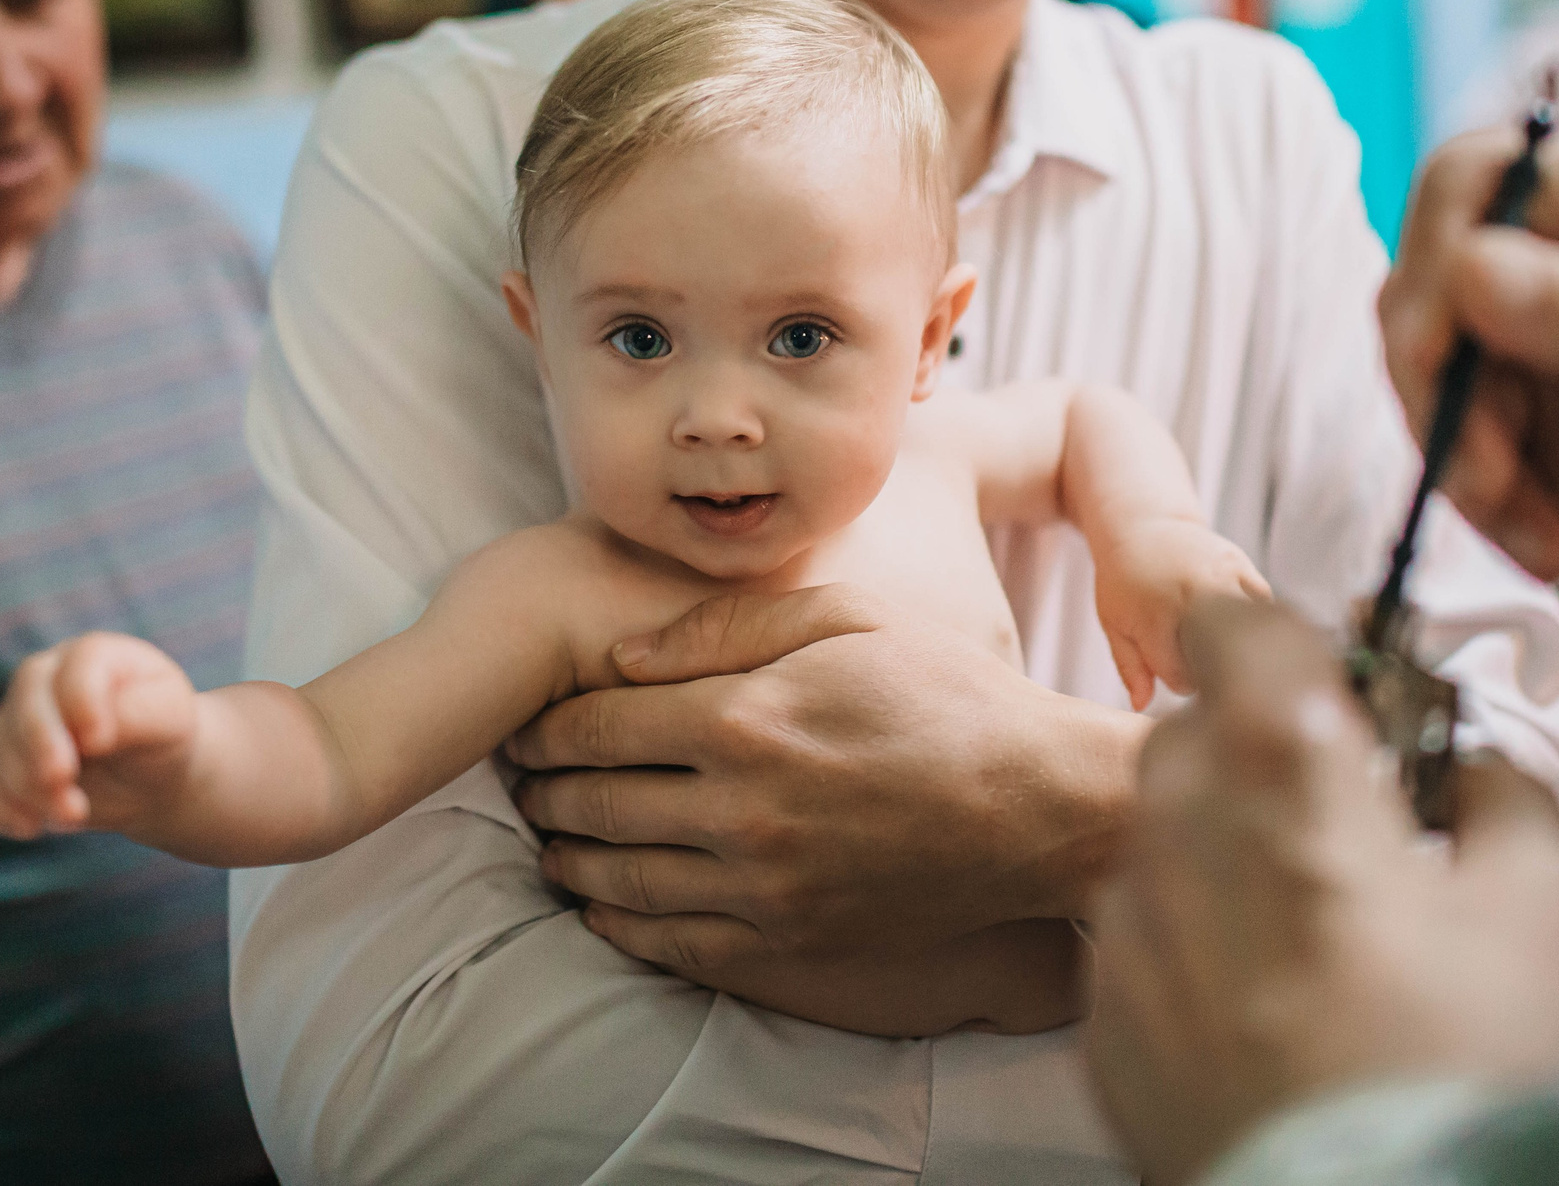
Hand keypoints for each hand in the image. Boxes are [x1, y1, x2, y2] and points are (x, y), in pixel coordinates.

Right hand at [0, 633, 200, 839]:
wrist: (151, 777)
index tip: (99, 741)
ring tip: (74, 814)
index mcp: (95, 656)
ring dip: (30, 786)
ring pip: (1, 745)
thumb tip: (89, 735)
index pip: (77, 667)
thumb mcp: (169, 720)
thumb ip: (135, 716)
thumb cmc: (164, 736)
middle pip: (27, 697)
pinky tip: (30, 827)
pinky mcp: (3, 763)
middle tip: (61, 780)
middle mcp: (49, 679)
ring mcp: (19, 720)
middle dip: (40, 742)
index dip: (82, 702)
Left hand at [506, 585, 1146, 976]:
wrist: (1038, 808)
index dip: (546, 725)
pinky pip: (672, 943)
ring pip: (619, 880)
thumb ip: (727, 624)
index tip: (528, 720)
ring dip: (567, 856)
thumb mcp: (848, 616)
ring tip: (549, 834)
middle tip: (521, 775)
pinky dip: (618, 922)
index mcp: (747, 718)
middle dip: (542, 789)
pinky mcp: (789, 940)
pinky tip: (600, 900)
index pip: (598, 726)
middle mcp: (742, 810)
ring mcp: (764, 886)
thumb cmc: (944, 694)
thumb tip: (621, 653)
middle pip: (594, 805)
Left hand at [1087, 597, 1558, 1183]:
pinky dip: (1191, 942)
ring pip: (1159, 832)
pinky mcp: (1101, 1013)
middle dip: (1260, 751)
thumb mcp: (1546, 907)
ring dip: (1223, 849)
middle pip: (1191, 727)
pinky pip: (1138, 933)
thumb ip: (1502, 791)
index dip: (1278, 638)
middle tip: (1347, 818)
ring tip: (1315, 927)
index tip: (1324, 675)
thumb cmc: (1466, 1073)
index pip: (1232, 621)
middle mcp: (1179, 828)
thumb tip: (1469, 758)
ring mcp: (1127, 925)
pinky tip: (1267, 1000)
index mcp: (1284, 770)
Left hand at [1094, 514, 1271, 708]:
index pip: (1182, 677)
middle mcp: (1190, 596)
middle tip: (1205, 667)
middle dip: (1213, 671)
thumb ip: (1129, 667)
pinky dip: (1256, 619)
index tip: (1178, 676)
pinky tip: (1242, 625)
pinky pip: (1262, 603)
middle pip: (1219, 658)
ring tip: (1226, 649)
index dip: (1180, 684)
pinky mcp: (1240, 563)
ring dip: (1239, 646)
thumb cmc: (1123, 579)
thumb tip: (1141, 706)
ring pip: (1246, 631)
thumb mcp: (1114, 622)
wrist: (1142, 524)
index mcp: (1155, 616)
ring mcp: (1219, 577)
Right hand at [1381, 134, 1558, 650]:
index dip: (1436, 258)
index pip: (1481, 184)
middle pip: (1437, 291)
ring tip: (1552, 543)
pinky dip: (1494, 513)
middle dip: (1444, 392)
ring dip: (1472, 470)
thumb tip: (1463, 270)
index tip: (1430, 355)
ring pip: (1445, 387)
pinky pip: (1472, 459)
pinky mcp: (1555, 438)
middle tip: (1486, 481)